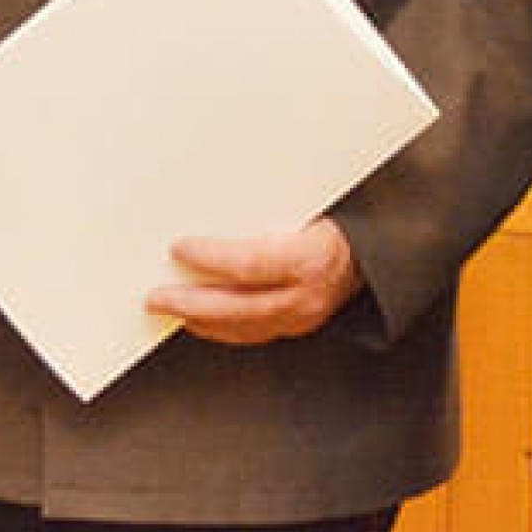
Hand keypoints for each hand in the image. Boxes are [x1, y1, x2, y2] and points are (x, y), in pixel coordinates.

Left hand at [151, 219, 361, 343]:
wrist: (375, 250)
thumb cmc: (340, 222)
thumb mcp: (310, 205)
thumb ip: (266, 210)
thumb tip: (213, 198)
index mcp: (309, 259)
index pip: (248, 265)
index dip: (210, 259)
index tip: (179, 248)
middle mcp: (306, 296)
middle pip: (237, 307)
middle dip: (191, 303)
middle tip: (156, 297)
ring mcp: (302, 317)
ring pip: (242, 327)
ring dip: (199, 320)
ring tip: (168, 308)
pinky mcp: (298, 327)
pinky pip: (252, 333)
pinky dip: (221, 328)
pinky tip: (199, 320)